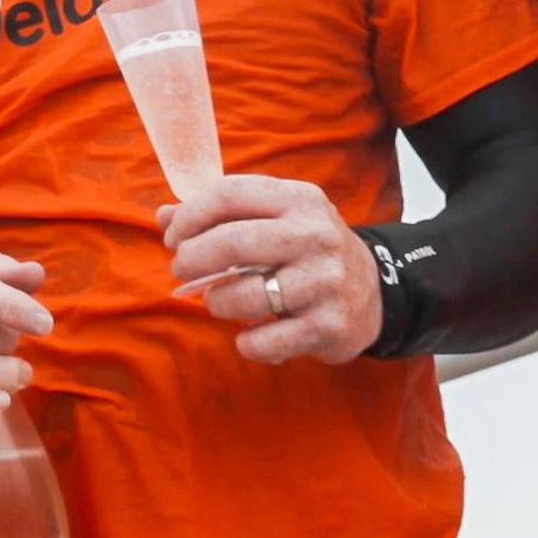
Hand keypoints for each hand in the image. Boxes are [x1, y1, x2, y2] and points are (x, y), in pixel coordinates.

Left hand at [160, 175, 380, 364]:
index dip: (190, 216)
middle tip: (182, 271)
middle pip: (233, 242)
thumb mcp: (276, 219)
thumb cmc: (307, 251)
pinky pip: (266, 341)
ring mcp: (325, 281)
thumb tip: (163, 216)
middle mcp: (316, 235)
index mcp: (299, 199)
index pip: (229, 195)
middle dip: (193, 259)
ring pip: (245, 295)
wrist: (374, 292)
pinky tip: (249, 336)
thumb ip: (222, 215)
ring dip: (217, 302)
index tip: (174, 238)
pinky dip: (246, 343)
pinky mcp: (329, 325)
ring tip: (218, 301)